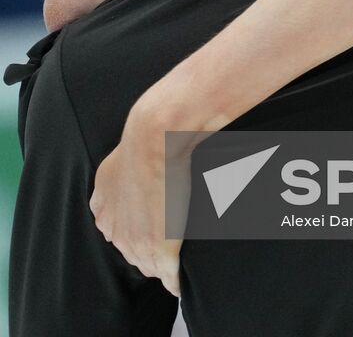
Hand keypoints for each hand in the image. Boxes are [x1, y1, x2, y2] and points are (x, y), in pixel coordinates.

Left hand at [89, 106, 195, 297]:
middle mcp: (115, 230)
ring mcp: (137, 243)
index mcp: (104, 211)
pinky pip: (169, 277)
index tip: (155, 226)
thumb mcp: (115, 163)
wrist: (157, 138)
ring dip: (164, 265)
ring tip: (179, 258)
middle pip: (134, 254)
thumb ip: (117, 181)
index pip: (120, 236)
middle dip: (150, 251)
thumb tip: (129, 179)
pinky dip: (176, 280)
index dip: (140, 232)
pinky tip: (182, 278)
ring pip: (150, 267)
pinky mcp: (160, 249)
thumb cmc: (146, 140)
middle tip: (171, 238)